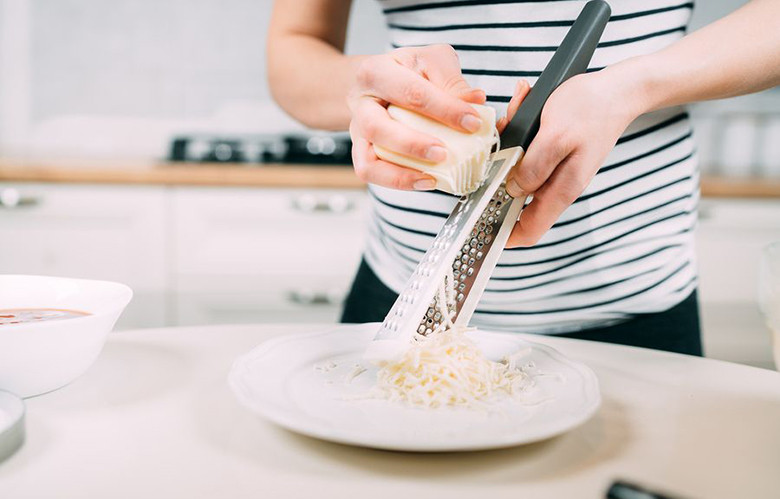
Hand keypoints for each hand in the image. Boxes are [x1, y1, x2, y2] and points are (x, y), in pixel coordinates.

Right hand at [348, 45, 486, 190]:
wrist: (377, 82)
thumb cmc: (406, 70)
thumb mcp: (431, 61)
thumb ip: (452, 80)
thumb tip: (476, 101)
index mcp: (376, 72)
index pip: (411, 93)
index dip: (445, 110)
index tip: (472, 123)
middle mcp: (360, 103)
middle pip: (377, 128)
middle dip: (413, 144)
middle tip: (444, 153)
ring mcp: (357, 131)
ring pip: (367, 160)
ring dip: (400, 173)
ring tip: (431, 176)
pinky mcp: (361, 152)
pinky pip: (371, 173)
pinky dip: (397, 181)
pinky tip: (425, 180)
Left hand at [503, 68, 642, 246]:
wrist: (617, 90)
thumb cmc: (591, 108)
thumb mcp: (555, 136)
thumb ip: (533, 168)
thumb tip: (514, 190)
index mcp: (562, 189)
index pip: (530, 230)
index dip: (504, 235)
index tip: (481, 226)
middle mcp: (558, 185)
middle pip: (516, 197)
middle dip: (500, 173)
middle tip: (498, 142)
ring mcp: (556, 171)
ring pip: (518, 170)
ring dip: (510, 146)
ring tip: (515, 114)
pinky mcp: (553, 155)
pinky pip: (526, 152)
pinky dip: (519, 132)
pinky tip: (523, 108)